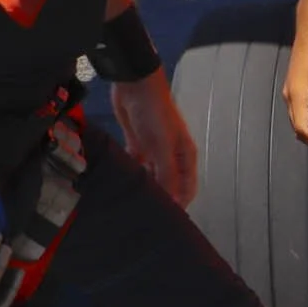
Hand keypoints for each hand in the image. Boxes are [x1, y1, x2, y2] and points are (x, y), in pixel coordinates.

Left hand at [111, 72, 198, 206]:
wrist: (134, 85)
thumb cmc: (155, 115)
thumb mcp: (163, 145)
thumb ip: (167, 173)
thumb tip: (173, 202)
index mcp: (184, 156)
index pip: (186, 188)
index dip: (179, 203)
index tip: (165, 220)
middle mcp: (171, 156)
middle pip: (168, 183)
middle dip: (160, 196)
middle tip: (144, 216)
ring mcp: (153, 150)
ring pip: (151, 175)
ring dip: (144, 185)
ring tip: (132, 203)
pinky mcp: (136, 143)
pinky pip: (136, 164)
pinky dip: (132, 172)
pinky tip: (121, 184)